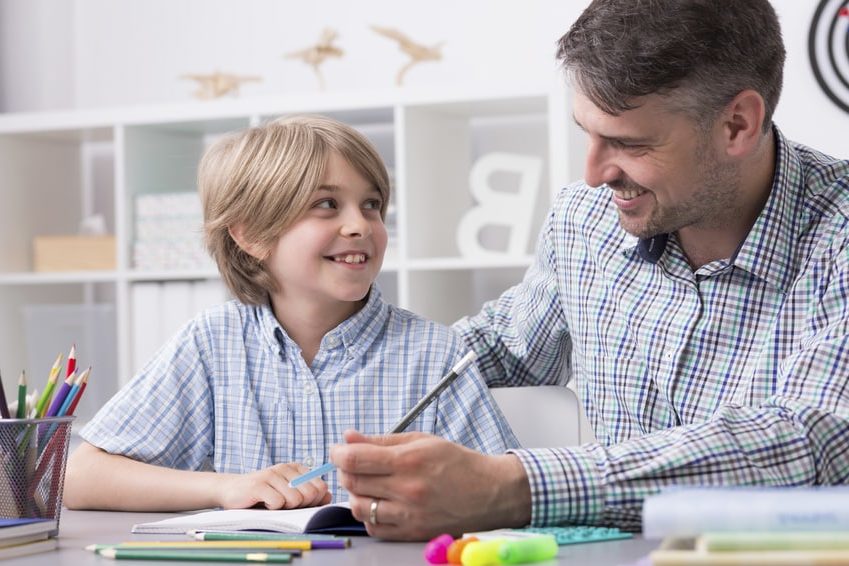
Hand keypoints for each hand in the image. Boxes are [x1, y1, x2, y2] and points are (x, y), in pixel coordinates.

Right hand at [216, 463, 331, 509]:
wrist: (231, 491)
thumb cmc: (263, 495)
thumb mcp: (288, 494)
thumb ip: (309, 495)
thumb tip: (328, 496)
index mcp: (296, 468)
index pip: (320, 487)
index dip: (314, 502)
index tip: (299, 504)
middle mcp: (286, 468)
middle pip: (310, 494)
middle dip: (300, 506)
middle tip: (284, 505)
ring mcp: (272, 474)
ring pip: (295, 499)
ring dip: (284, 508)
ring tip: (272, 503)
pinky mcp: (258, 484)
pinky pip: (277, 503)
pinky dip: (271, 509)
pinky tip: (262, 502)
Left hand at [330, 430, 531, 539]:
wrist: (490, 493)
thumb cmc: (457, 462)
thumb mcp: (421, 440)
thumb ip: (381, 441)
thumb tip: (348, 437)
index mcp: (409, 462)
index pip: (355, 459)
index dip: (339, 453)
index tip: (338, 450)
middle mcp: (407, 491)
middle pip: (353, 482)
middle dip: (347, 470)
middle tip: (355, 463)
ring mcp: (409, 516)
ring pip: (360, 507)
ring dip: (356, 494)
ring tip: (369, 484)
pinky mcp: (412, 534)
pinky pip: (374, 528)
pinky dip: (370, 515)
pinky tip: (380, 503)